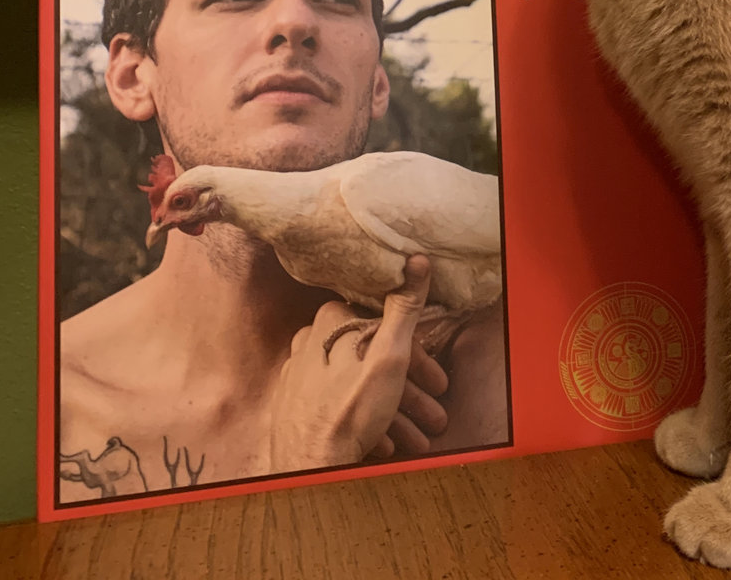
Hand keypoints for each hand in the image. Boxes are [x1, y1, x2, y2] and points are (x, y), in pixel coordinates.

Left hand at [268, 256, 446, 470]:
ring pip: (357, 386)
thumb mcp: (388, 355)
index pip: (381, 325)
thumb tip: (414, 261)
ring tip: (417, 437)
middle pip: (371, 360)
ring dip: (393, 410)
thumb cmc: (349, 412)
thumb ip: (403, 308)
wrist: (309, 471)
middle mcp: (308, 344)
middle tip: (434, 414)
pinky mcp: (294, 409)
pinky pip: (338, 405)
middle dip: (408, 389)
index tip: (436, 379)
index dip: (417, 354)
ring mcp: (298, 379)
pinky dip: (365, 420)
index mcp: (329, 323)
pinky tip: (386, 442)